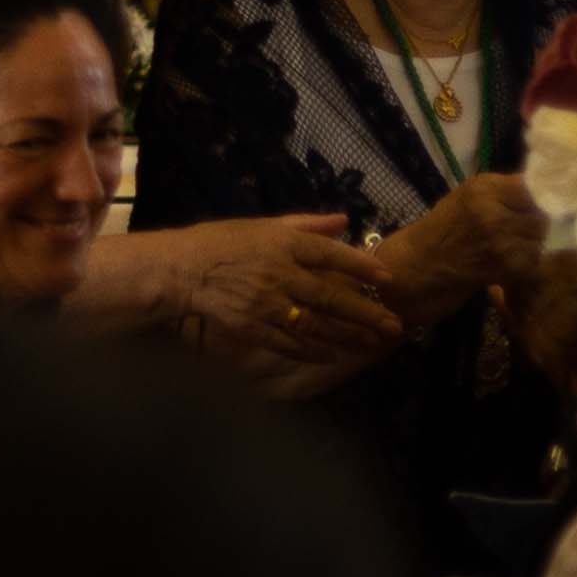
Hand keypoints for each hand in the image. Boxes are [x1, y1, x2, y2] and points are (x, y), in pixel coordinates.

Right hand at [161, 213, 404, 385]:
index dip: (361, 265)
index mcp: (281, 243)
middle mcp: (279, 273)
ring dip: (347, 336)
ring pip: (317, 324)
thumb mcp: (263, 225)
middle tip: (393, 324)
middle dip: (366, 312)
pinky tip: (332, 355)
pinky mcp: (254, 327)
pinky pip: (290, 343)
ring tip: (372, 343)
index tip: (388, 277)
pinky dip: (314, 351)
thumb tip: (343, 221)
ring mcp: (267, 303)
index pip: (330, 253)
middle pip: (331, 295)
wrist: (182, 270)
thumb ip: (306, 224)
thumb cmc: (222, 242)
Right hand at [381, 172, 545, 312]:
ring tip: (516, 240)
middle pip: (540, 215)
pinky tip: (511, 255)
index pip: (531, 189)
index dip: (536, 196)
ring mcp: (504, 244)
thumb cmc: (449, 222)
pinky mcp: (511, 268)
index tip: (534, 201)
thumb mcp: (470, 192)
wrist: (428, 260)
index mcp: (483, 190)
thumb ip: (504, 186)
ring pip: (540, 237)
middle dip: (537, 219)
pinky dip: (528, 257)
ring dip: (533, 239)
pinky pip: (535, 257)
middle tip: (524, 224)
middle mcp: (494, 215)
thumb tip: (542, 183)